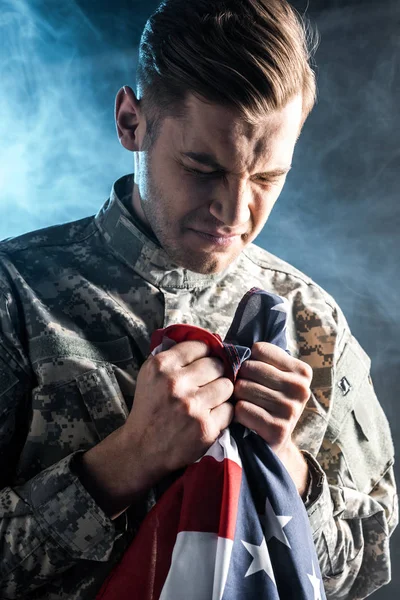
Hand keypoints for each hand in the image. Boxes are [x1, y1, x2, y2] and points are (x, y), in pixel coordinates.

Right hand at [123, 340, 234, 477]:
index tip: (205, 362)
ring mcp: (192, 406)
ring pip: (227, 385)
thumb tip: (208, 339)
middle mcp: (175, 383)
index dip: (206, 354)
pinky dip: (223, 413)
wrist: (141, 448)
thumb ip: (174, 356)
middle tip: (208, 383)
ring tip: (210, 400)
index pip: (200, 346)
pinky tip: (210, 416)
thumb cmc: (150, 408)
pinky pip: (230, 410)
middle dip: (216, 373)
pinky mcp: (205, 427)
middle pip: (217, 365)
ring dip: (222, 393)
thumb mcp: (150, 375)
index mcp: (161, 366)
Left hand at [233, 342, 311, 493]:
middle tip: (243, 391)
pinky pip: (242, 409)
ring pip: (243, 388)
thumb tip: (228, 344)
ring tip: (244, 404)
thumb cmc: (267, 402)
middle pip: (250, 368)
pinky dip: (236, 414)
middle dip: (240, 378)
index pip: (259, 350)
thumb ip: (260, 359)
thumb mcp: (273, 377)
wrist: (274, 443)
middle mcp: (301, 389)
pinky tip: (244, 418)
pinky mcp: (278, 429)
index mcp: (302, 371)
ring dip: (236, 397)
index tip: (250, 373)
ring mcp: (291, 410)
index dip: (247, 360)